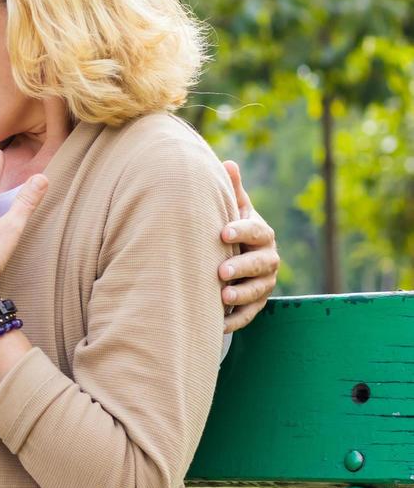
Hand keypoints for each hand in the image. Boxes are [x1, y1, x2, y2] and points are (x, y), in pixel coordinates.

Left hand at [218, 160, 279, 332]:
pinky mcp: (256, 304)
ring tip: (222, 297)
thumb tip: (227, 163)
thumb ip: (231, 191)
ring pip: (259, 290)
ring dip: (242, 294)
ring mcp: (264, 282)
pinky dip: (235, 319)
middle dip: (242, 266)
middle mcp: (268, 258)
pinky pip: (250, 315)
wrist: (234, 256)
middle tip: (221, 271)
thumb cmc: (228, 228)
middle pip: (261, 263)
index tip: (222, 232)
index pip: (256, 230)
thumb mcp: (231, 210)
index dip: (242, 231)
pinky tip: (218, 324)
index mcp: (260, 233)